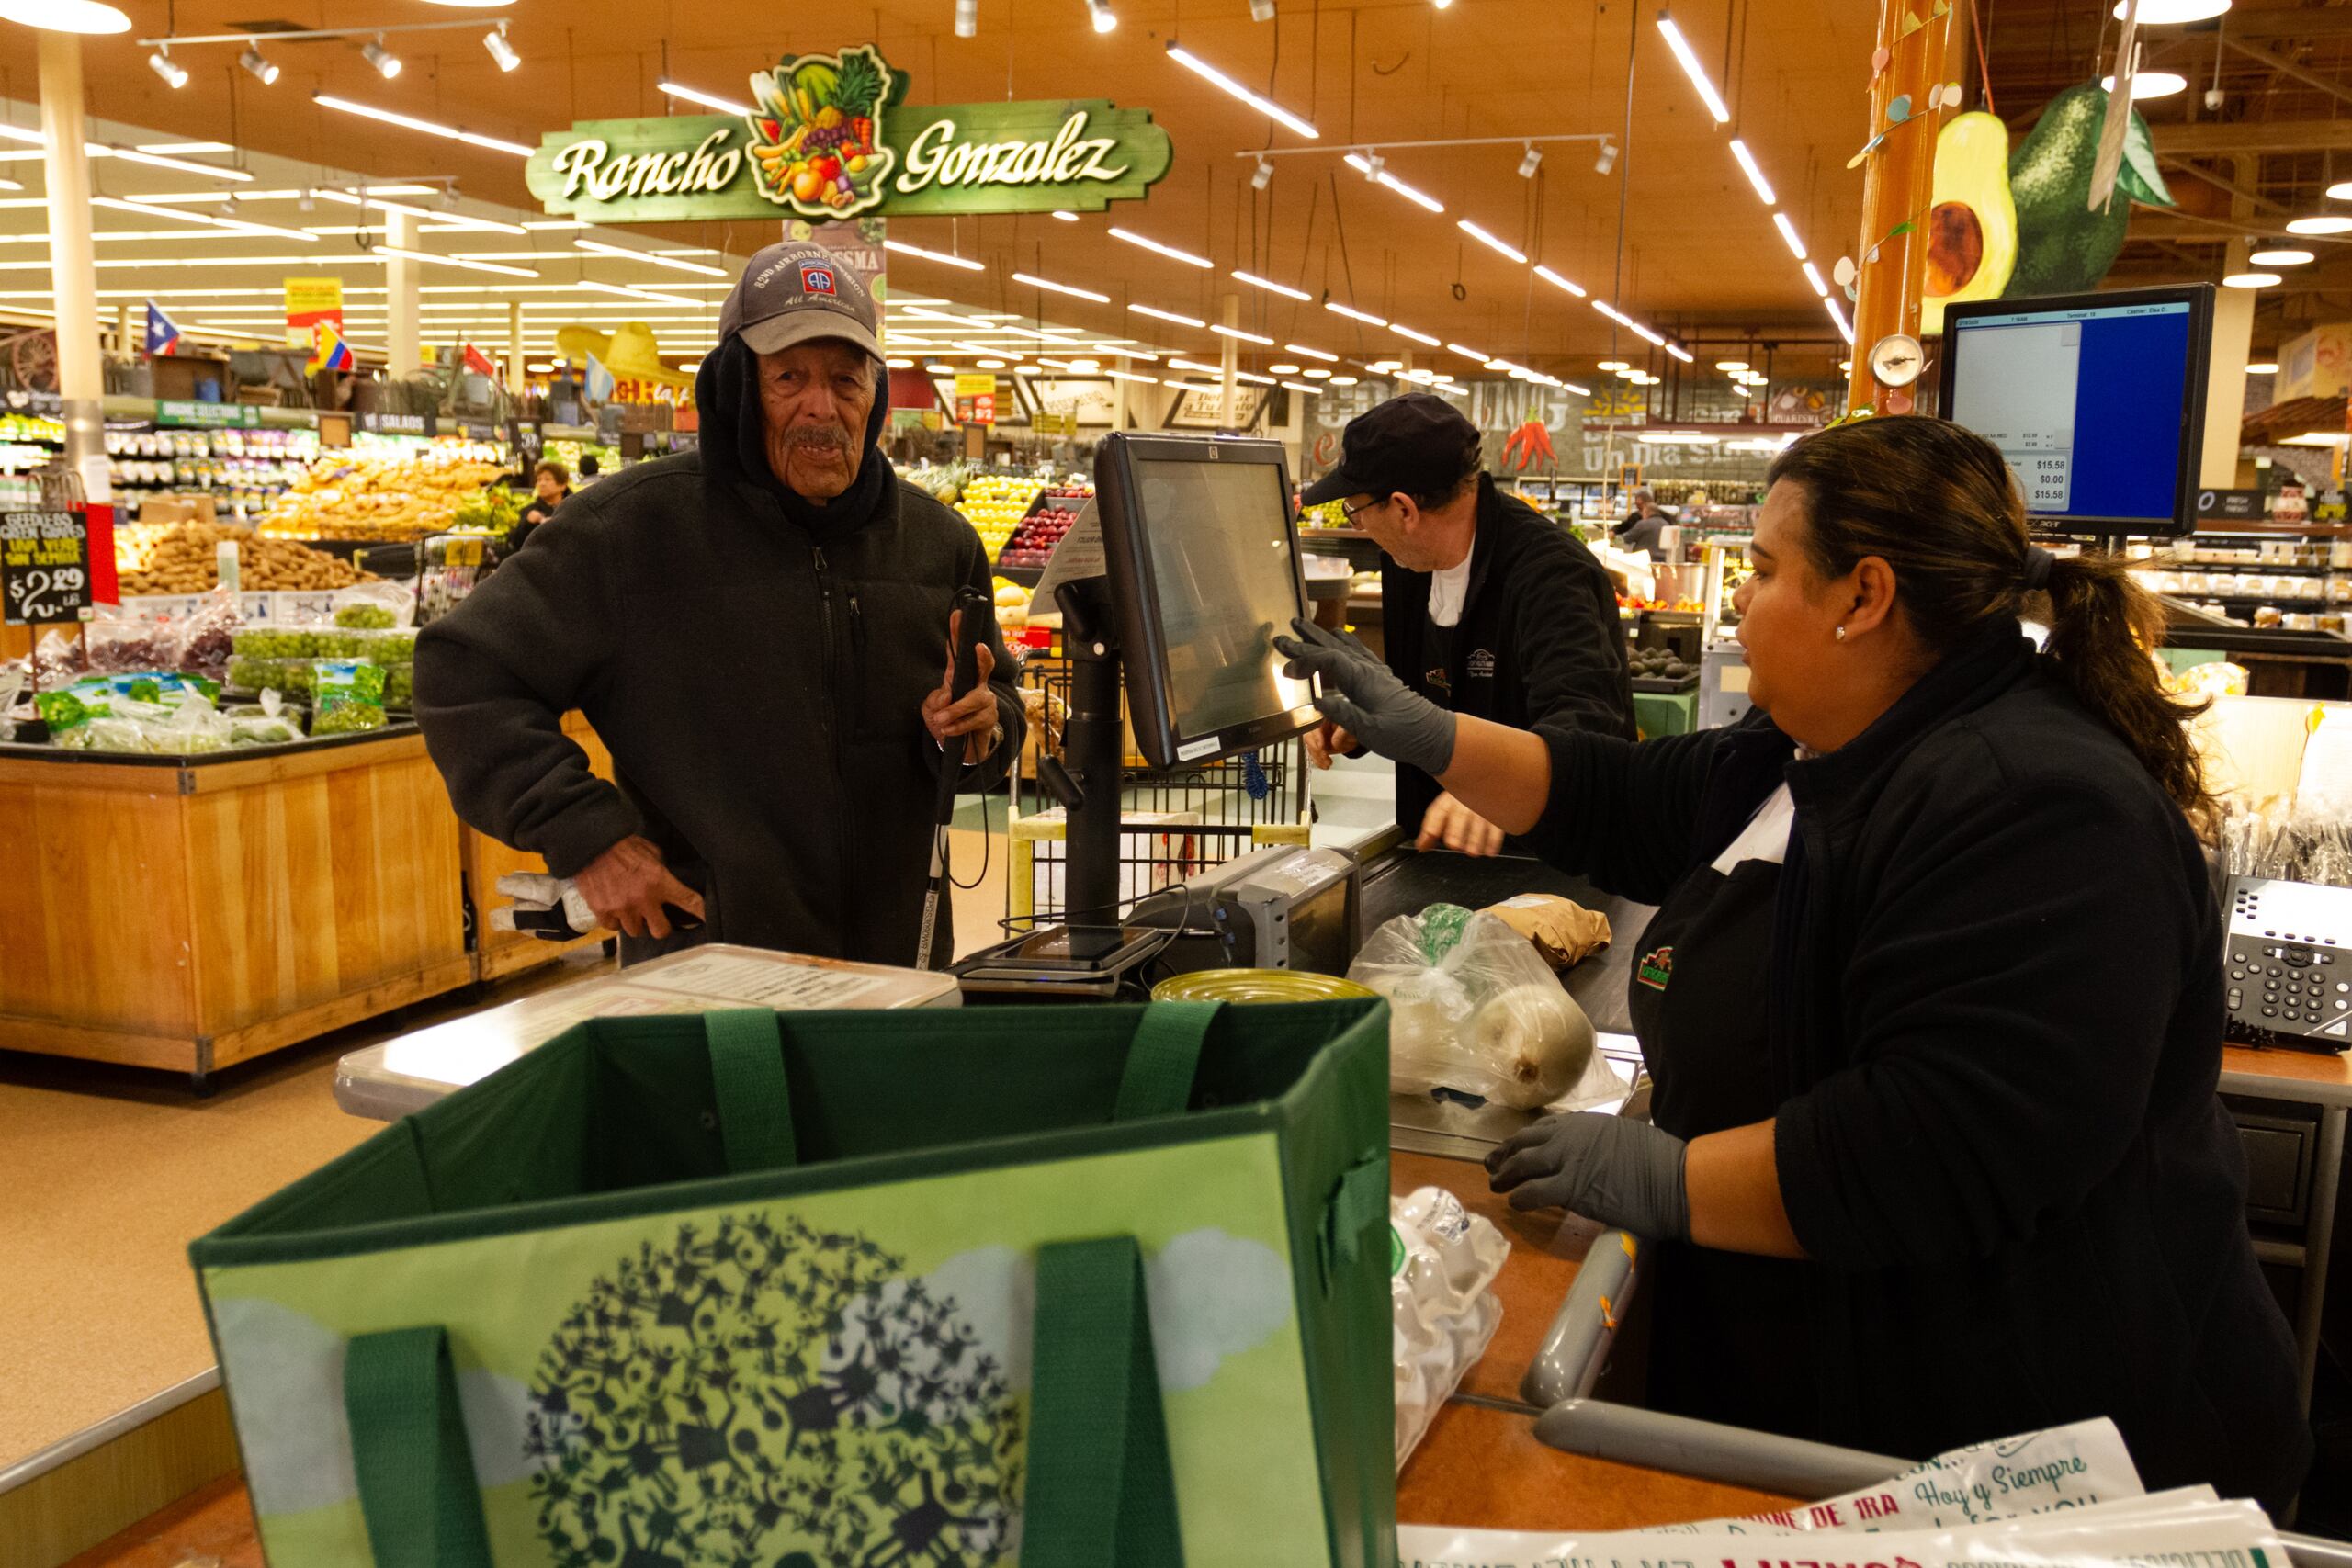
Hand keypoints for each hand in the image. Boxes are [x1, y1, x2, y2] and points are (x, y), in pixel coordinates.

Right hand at [573, 835, 705, 940]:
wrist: (591, 844)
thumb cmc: (622, 845)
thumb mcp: (651, 852)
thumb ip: (662, 871)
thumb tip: (669, 883)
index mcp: (659, 881)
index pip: (688, 901)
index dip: (700, 913)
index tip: (705, 919)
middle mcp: (643, 899)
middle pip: (660, 931)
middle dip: (659, 925)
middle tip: (656, 917)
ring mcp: (621, 907)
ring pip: (635, 931)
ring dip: (635, 922)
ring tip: (631, 909)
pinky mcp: (602, 911)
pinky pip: (613, 927)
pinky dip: (615, 921)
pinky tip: (615, 908)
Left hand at [922, 607, 1001, 764]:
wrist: (961, 748)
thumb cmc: (946, 721)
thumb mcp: (932, 709)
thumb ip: (936, 701)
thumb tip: (947, 697)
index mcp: (960, 677)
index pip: (959, 653)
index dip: (958, 634)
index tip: (957, 616)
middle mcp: (977, 685)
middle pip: (984, 666)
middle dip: (982, 656)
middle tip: (979, 647)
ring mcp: (985, 700)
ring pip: (973, 700)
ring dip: (954, 711)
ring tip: (940, 721)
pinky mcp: (990, 717)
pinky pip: (974, 719)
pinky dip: (958, 725)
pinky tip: (948, 730)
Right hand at [1271, 617, 1456, 776]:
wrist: (1433, 735)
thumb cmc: (1403, 736)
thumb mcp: (1370, 731)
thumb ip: (1343, 714)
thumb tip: (1316, 701)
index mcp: (1363, 680)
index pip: (1328, 660)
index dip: (1304, 661)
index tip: (1286, 670)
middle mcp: (1368, 669)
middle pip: (1332, 647)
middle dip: (1305, 640)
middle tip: (1282, 634)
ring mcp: (1374, 671)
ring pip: (1343, 646)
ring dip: (1320, 636)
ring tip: (1303, 625)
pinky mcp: (1380, 676)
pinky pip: (1357, 651)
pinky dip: (1343, 641)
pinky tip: (1339, 635)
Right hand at [1302, 718, 1357, 769]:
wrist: (1352, 736)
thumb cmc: (1350, 727)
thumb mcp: (1349, 728)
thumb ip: (1342, 733)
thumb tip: (1334, 742)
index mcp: (1324, 716)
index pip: (1314, 725)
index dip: (1316, 736)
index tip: (1321, 746)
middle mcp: (1317, 725)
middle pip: (1309, 737)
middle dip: (1316, 749)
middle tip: (1324, 756)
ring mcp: (1316, 736)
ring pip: (1310, 747)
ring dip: (1318, 757)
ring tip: (1327, 763)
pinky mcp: (1317, 746)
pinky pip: (1314, 754)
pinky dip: (1318, 761)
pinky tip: (1323, 765)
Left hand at [1418, 792, 1505, 854]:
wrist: (1489, 783)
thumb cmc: (1463, 801)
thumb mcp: (1446, 809)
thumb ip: (1431, 829)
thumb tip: (1422, 846)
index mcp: (1449, 799)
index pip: (1438, 811)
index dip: (1433, 825)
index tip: (1430, 837)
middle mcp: (1465, 801)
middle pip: (1459, 815)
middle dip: (1457, 831)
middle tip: (1455, 845)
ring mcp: (1483, 805)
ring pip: (1479, 821)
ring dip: (1476, 838)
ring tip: (1473, 852)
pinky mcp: (1498, 812)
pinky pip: (1497, 826)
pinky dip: (1494, 840)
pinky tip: (1490, 851)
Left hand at [1486, 1112, 1691, 1238]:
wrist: (1673, 1179)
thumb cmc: (1661, 1159)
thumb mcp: (1626, 1137)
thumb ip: (1603, 1141)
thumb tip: (1597, 1153)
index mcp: (1585, 1123)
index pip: (1543, 1127)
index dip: (1524, 1140)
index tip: (1513, 1148)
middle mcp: (1570, 1135)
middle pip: (1525, 1141)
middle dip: (1505, 1154)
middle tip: (1492, 1165)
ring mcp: (1569, 1160)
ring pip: (1523, 1164)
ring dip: (1505, 1175)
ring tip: (1495, 1185)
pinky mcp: (1571, 1187)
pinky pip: (1533, 1192)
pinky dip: (1519, 1198)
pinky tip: (1514, 1204)